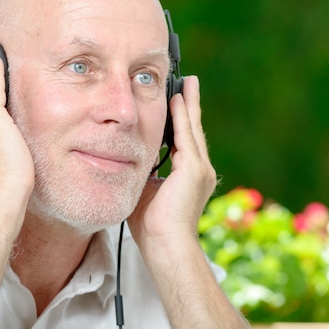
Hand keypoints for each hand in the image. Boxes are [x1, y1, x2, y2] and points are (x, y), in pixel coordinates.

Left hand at [128, 75, 216, 245]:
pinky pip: (186, 136)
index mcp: (189, 175)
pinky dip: (182, 116)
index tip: (175, 102)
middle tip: (187, 83)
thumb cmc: (152, 226)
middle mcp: (199, 169)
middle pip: (192, 129)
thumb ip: (144, 170)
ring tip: (187, 83)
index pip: (184, 140)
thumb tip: (129, 156)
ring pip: (192, 128)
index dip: (180, 120)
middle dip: (189, 105)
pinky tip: (177, 99)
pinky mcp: (193, 169)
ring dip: (188, 104)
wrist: (165, 246)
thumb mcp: (146, 189)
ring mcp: (199, 169)